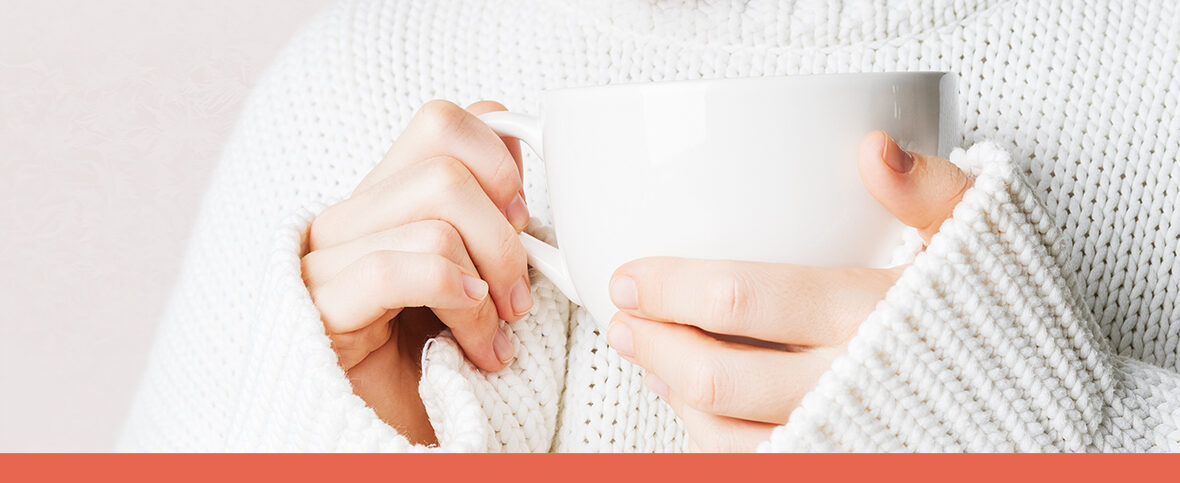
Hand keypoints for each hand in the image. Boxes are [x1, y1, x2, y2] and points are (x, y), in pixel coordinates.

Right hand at [301, 100, 532, 444]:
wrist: (389, 446)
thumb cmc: (439, 366)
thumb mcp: (480, 281)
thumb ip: (490, 220)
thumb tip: (522, 156)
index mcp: (388, 201)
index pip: (444, 121)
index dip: (501, 159)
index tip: (524, 222)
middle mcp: (350, 217)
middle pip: (444, 157)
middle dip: (503, 232)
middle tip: (518, 296)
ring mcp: (324, 257)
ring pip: (433, 214)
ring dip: (487, 285)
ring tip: (496, 338)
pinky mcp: (317, 306)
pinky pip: (391, 268)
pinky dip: (453, 300)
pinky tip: (473, 343)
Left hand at [606, 132, 972, 450]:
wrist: (1048, 416)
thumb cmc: (1007, 316)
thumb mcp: (988, 236)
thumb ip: (933, 189)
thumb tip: (870, 150)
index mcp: (876, 316)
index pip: (745, 299)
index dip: (671, 288)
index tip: (630, 273)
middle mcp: (851, 385)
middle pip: (721, 375)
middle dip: (655, 343)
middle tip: (621, 317)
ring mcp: (840, 438)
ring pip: (727, 432)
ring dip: (671, 391)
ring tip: (643, 355)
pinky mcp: (835, 463)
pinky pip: (752, 464)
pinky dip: (706, 437)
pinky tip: (689, 402)